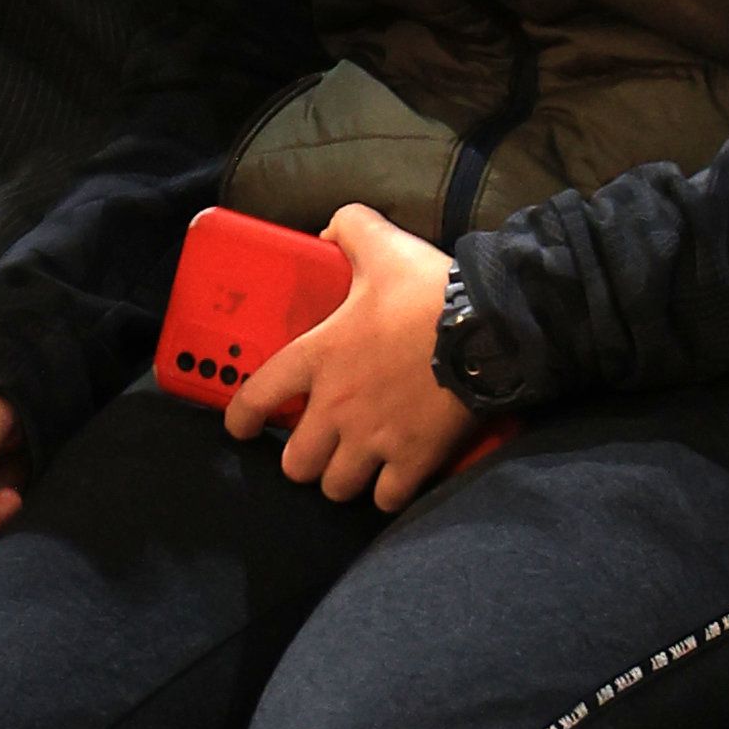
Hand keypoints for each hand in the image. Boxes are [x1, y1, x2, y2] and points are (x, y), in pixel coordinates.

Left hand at [224, 200, 477, 510]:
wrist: (488, 327)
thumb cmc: (430, 290)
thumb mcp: (382, 245)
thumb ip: (349, 229)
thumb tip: (328, 231)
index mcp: (319, 357)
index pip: (258, 396)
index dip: (242, 418)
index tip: (240, 428)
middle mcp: (337, 406)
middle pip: (296, 463)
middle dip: (304, 459)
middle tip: (319, 447)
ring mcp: (375, 438)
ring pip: (337, 487)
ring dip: (343, 479)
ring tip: (355, 466)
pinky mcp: (414, 459)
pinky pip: (386, 499)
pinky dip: (388, 493)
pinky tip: (394, 479)